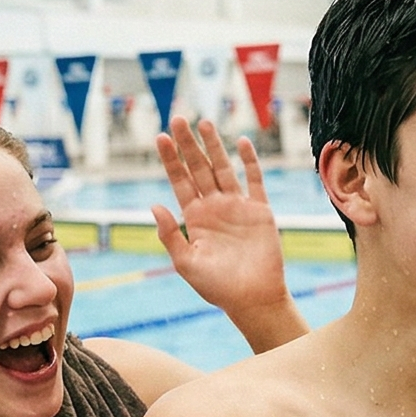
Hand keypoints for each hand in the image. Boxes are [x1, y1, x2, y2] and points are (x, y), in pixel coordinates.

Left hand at [153, 117, 289, 315]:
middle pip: (198, 168)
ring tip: (204, 123)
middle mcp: (214, 207)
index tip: (160, 137)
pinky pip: (254, 180)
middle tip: (179, 118)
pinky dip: (249, 161)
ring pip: (223, 168)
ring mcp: (237, 206)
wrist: (253, 298)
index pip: (179, 180)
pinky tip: (241, 142)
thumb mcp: (185, 262)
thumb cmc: (217, 286)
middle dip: (188, 144)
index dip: (171, 159)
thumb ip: (170, 234)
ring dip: (214, 146)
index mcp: (194, 217)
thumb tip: (155, 205)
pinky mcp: (260, 211)